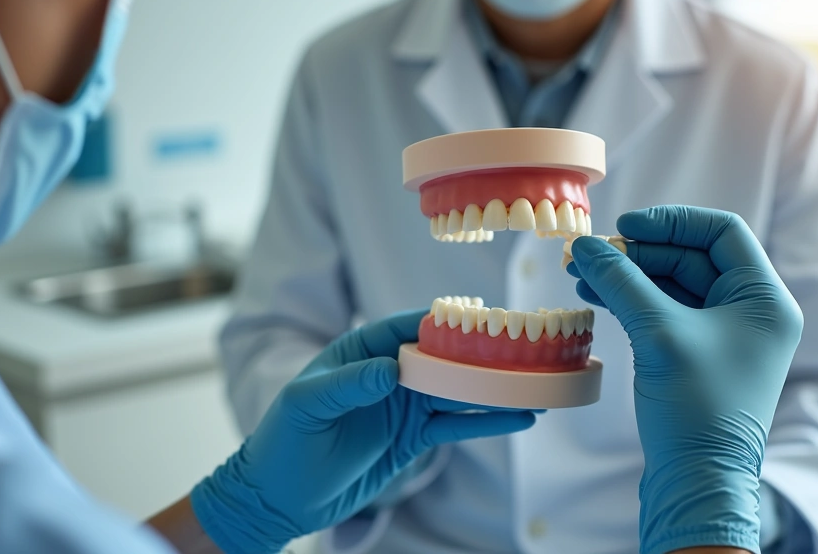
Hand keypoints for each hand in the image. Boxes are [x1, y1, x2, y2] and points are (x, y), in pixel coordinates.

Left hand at [189, 310, 536, 553]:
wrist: (278, 497)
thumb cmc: (283, 442)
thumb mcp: (306, 405)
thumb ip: (349, 383)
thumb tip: (392, 369)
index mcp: (360, 350)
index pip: (408, 327)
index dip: (445, 322)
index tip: (482, 320)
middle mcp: (389, 372)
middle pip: (444, 357)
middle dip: (484, 354)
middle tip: (527, 352)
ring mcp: (404, 405)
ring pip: (458, 391)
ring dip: (495, 389)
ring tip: (538, 384)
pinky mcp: (413, 438)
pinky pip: (456, 425)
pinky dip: (488, 422)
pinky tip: (520, 417)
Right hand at [566, 206, 802, 553]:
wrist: (699, 483)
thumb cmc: (697, 409)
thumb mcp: (658, 333)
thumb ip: (621, 281)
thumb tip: (583, 244)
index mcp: (765, 299)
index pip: (722, 233)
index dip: (672, 222)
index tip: (625, 227)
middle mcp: (753, 312)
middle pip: (692, 256)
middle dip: (639, 252)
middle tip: (592, 254)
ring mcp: (727, 335)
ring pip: (673, 284)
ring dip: (629, 276)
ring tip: (581, 274)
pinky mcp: (700, 356)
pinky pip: (665, 312)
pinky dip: (632, 301)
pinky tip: (596, 295)